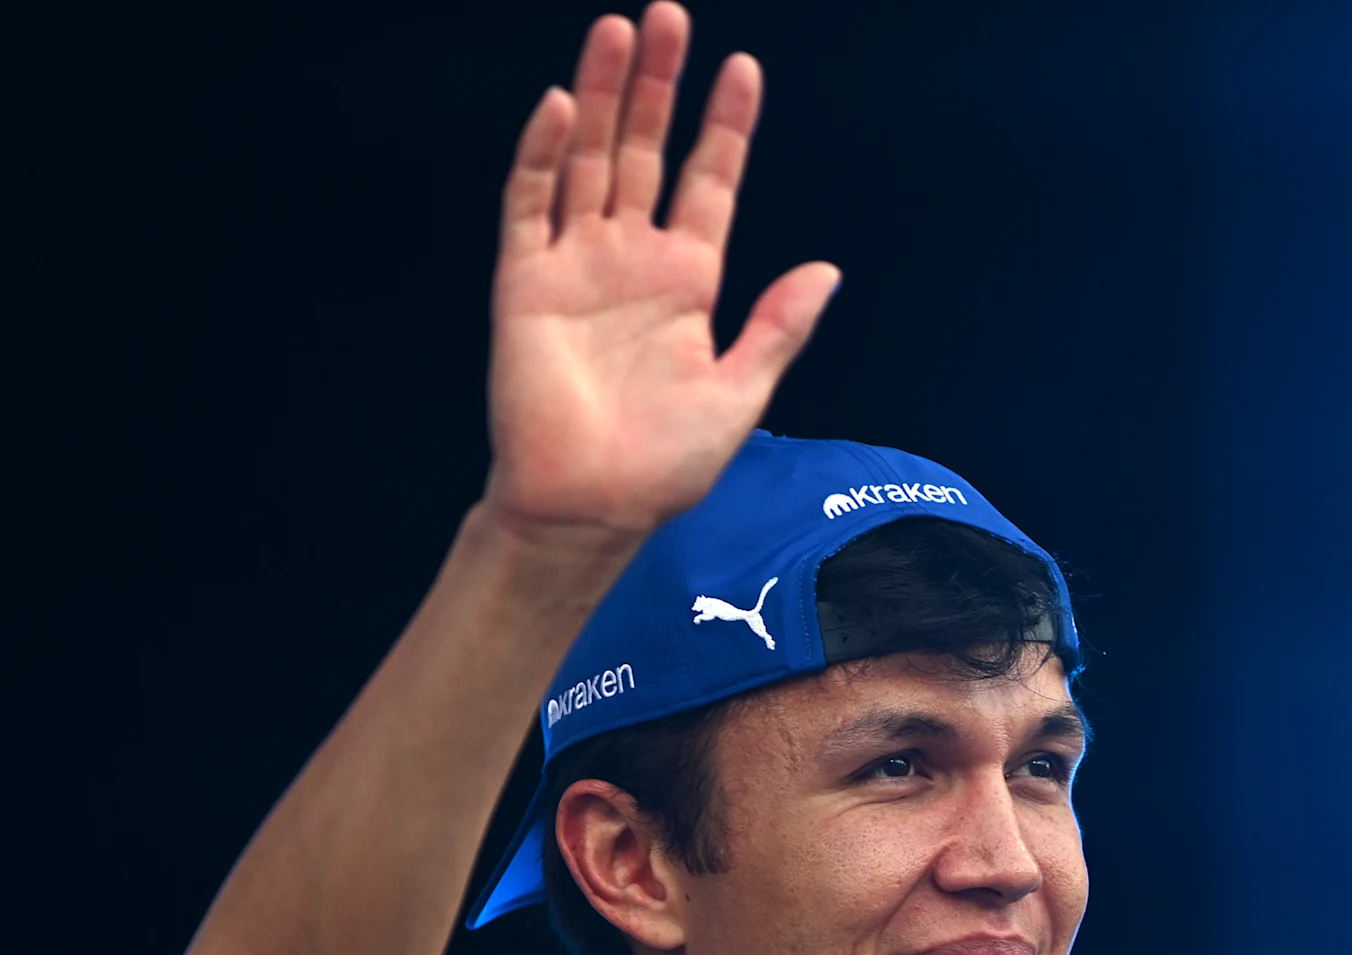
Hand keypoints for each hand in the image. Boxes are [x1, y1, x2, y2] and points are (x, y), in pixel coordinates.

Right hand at [480, 5, 839, 539]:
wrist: (591, 508)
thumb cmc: (666, 465)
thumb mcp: (742, 392)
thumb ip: (779, 326)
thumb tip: (827, 270)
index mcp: (687, 281)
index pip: (708, 181)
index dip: (724, 126)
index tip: (742, 69)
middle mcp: (630, 260)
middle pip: (645, 151)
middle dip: (658, 85)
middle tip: (669, 16)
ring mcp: (575, 266)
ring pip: (590, 160)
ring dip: (603, 97)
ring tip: (618, 30)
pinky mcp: (525, 283)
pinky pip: (531, 205)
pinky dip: (545, 155)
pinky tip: (564, 106)